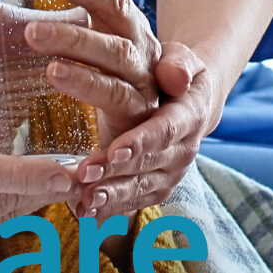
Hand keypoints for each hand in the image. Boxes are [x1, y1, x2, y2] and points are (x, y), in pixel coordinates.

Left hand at [24, 0, 163, 137]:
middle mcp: (132, 34)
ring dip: (74, 39)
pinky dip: (86, 86)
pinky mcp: (137, 111)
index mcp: (114, 12)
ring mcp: (139, 72)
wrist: (151, 135)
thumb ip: (12, 19)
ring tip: (33, 33)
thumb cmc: (97, 76)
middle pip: (110, 0)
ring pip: (111, 50)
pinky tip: (55, 76)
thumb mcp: (62, 42)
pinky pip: (114, 96)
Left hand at [74, 42, 217, 217]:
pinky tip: (85, 214)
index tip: (114, 150)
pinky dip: (110, 209)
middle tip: (84, 175)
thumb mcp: (181, 57)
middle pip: (148, 163)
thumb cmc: (174, 71)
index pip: (166, 130)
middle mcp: (184, 149)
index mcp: (190, 114)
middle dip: (116, 172)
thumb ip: (177, 63)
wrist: (191, 100)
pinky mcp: (158, 186)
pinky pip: (134, 200)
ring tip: (82, 200)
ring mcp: (172, 171)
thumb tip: (175, 77)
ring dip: (111, 195)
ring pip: (140, 186)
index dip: (141, 142)